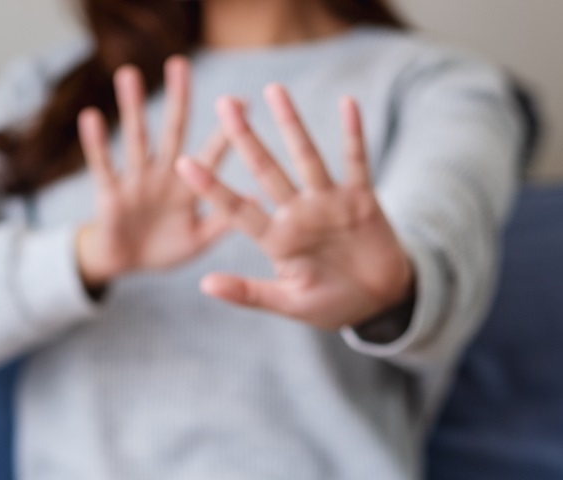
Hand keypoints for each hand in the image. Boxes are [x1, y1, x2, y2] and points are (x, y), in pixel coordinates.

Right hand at [75, 57, 229, 292]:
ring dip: (132, 108)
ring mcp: (136, 181)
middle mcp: (163, 174)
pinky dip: (96, 143)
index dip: (227, 132)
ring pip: (136, 138)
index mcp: (189, 186)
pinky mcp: (111, 193)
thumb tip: (257, 199)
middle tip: (180, 63)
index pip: (211, 153)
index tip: (242, 100)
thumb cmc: (166, 248)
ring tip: (129, 75)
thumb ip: (222, 222)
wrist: (127, 264)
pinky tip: (91, 118)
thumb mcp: (199, 239)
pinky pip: (103, 165)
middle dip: (177, 99)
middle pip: (172, 130)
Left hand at [175, 85, 413, 330]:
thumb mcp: (288, 304)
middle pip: (266, 170)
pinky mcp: (360, 199)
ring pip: (306, 156)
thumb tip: (204, 285)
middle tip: (224, 103)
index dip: (212, 188)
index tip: (183, 163)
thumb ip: (249, 293)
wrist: (379, 302)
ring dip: (291, 124)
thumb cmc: (330, 305)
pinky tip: (347, 104)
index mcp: (275, 240)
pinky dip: (353, 134)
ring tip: (274, 90)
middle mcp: (297, 214)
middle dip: (245, 139)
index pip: (237, 210)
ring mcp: (328, 203)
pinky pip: (355, 161)